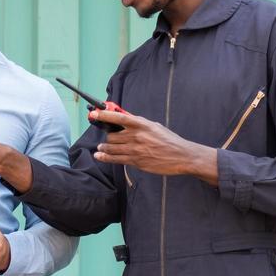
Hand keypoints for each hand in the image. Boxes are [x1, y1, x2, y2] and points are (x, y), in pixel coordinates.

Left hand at [88, 109, 218, 184]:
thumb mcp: (155, 126)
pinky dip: (105, 157)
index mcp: (141, 124)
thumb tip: (125, 120)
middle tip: (107, 138)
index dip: (104, 115)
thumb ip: (139, 124)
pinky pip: (116, 159)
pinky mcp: (136, 161)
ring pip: (111, 148)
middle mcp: (136, 136)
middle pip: (112, 136)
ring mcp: (135, 150)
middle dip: (107, 137)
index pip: (118, 117)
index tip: (94, 114)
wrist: (181, 156)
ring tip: (100, 148)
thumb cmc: (169, 140)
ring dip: (103, 148)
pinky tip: (99, 156)